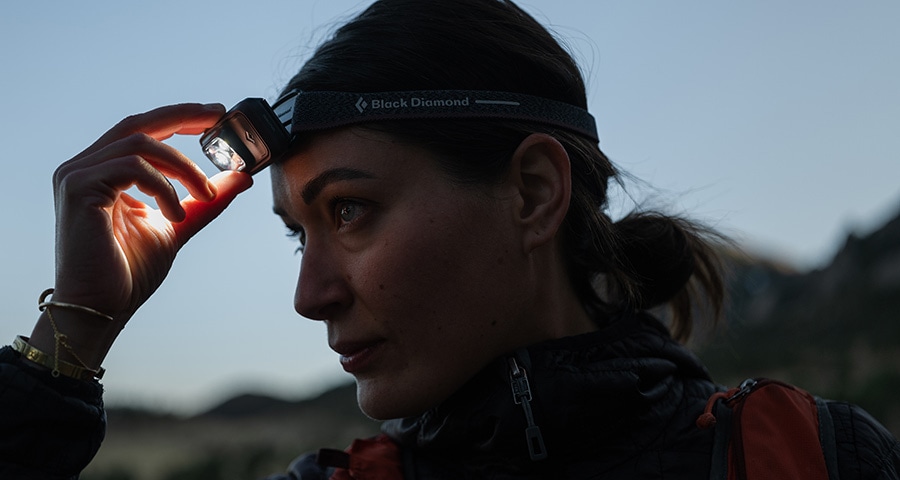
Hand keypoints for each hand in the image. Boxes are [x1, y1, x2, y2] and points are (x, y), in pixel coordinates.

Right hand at [29, 103, 252, 366]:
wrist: (101, 308)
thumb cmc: (130, 272)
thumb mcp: (178, 225)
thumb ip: (205, 201)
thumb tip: (241, 177)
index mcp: (104, 171)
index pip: (143, 129)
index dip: (180, 117)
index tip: (217, 114)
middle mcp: (85, 166)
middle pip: (138, 123)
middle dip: (183, 116)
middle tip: (219, 116)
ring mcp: (77, 175)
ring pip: (141, 143)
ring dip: (183, 167)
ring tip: (205, 194)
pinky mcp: (78, 188)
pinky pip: (132, 167)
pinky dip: (164, 186)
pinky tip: (176, 215)